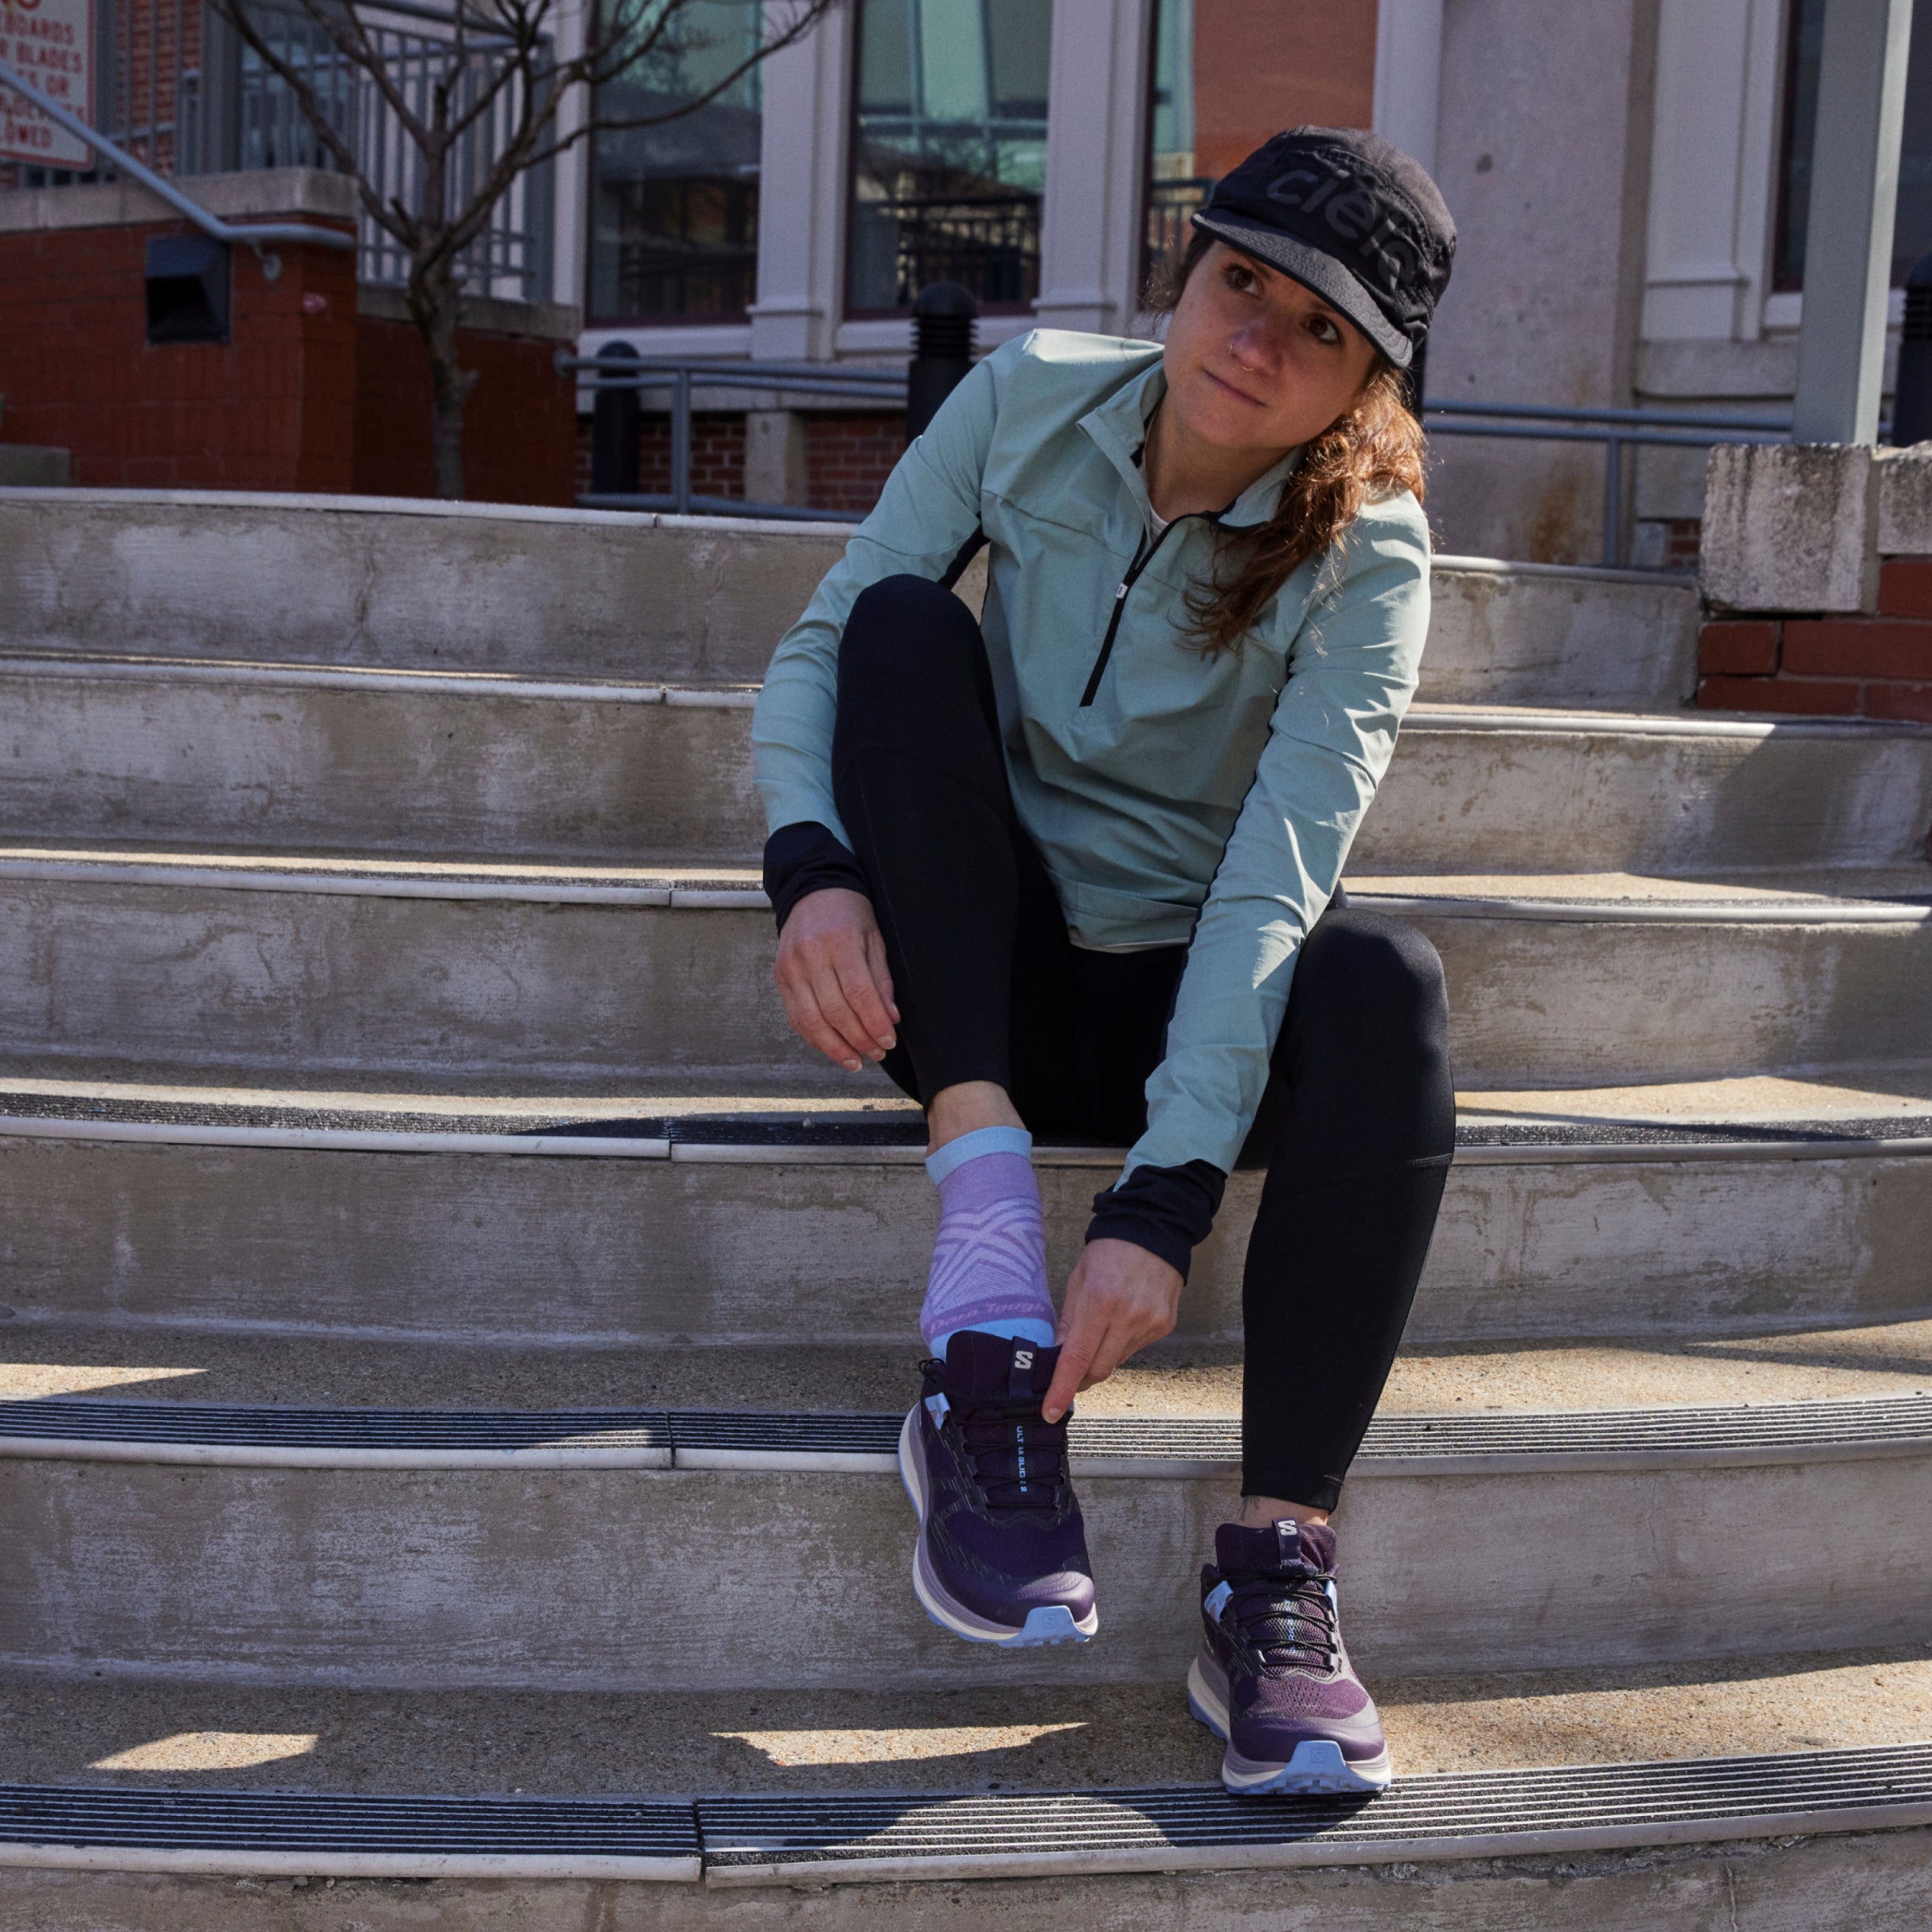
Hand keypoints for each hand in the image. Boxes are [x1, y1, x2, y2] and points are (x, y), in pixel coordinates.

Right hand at [774, 887, 899, 1071]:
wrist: (812, 892)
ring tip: (857, 1061)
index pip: (859, 993)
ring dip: (836, 1047)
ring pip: (811, 1020)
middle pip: (835, 1011)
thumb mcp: (875, 938)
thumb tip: (891, 1018)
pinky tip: (834, 1048)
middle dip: (859, 1039)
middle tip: (878, 1053)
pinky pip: (796, 1017)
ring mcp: (790, 968)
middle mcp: (810, 955)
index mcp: (840, 941)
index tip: (889, 1041)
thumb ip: (882, 979)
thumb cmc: (850, 914)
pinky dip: (816, 1038)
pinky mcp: (780, 978)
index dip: (874, 1023)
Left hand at [1042, 1238, 1183, 1422]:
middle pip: (1099, 1370)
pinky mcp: (1164, 1326)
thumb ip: (1068, 1321)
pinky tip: (1121, 1322)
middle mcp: (1128, 1316)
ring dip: (1101, 1359)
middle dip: (1080, 1379)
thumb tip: (1057, 1357)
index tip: (1050, 1411)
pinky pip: (1135, 1350)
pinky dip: (1121, 1346)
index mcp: (1099, 1301)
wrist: (1153, 1231)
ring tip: (1099, 1333)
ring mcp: (1150, 1323)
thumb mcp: (1078, 1280)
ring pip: (1117, 1362)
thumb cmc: (1109, 1252)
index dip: (1062, 1389)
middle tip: (1068, 1375)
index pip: (1077, 1358)